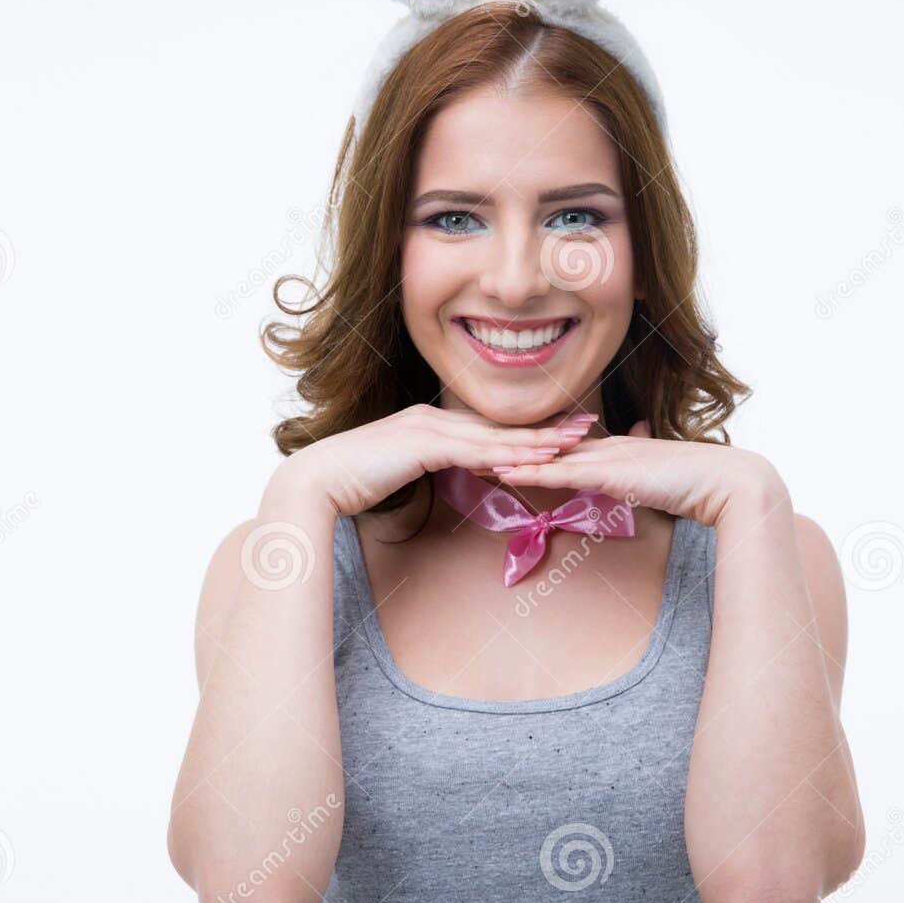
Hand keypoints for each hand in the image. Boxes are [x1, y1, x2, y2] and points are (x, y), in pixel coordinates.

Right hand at [267, 404, 597, 518]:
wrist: (318, 481)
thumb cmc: (351, 484)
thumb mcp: (399, 474)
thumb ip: (426, 471)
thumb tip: (448, 478)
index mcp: (429, 425)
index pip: (487, 427)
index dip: (525, 430)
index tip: (560, 431)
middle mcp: (433, 419)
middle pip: (500, 425)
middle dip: (544, 427)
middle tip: (585, 427)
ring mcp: (428, 427)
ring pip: (495, 435)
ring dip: (538, 439)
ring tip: (575, 441)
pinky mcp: (423, 443)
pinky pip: (476, 450)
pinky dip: (509, 453)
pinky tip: (535, 459)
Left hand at [491, 421, 787, 529]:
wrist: (724, 482)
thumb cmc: (698, 484)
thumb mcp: (660, 479)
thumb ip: (644, 474)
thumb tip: (637, 470)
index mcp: (616, 446)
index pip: (563, 445)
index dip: (530, 446)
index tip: (499, 446)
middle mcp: (607, 445)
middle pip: (546, 445)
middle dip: (508, 447)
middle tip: (469, 446)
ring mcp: (608, 456)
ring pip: (548, 456)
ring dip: (509, 458)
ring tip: (472, 458)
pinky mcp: (611, 472)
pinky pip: (563, 473)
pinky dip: (533, 473)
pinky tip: (506, 474)